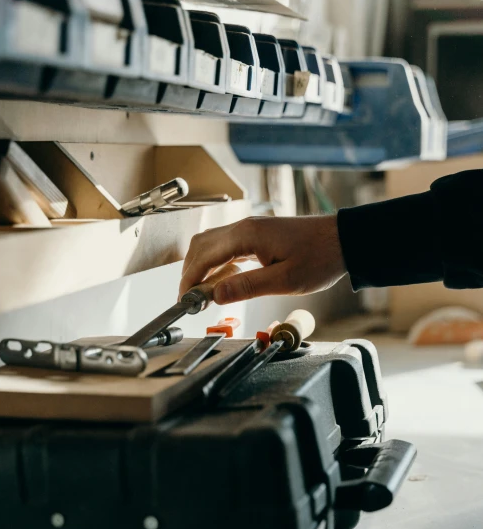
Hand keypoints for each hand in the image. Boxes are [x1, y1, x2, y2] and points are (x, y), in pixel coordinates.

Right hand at [179, 215, 346, 304]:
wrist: (343, 241)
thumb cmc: (319, 258)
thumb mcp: (284, 280)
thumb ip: (246, 287)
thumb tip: (214, 295)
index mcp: (247, 236)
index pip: (204, 256)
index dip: (190, 280)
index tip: (184, 301)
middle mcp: (244, 227)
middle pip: (201, 247)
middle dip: (190, 274)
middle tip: (190, 300)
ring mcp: (250, 229)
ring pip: (211, 245)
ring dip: (202, 268)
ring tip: (202, 295)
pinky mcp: (257, 235)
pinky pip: (227, 248)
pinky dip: (217, 265)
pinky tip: (222, 283)